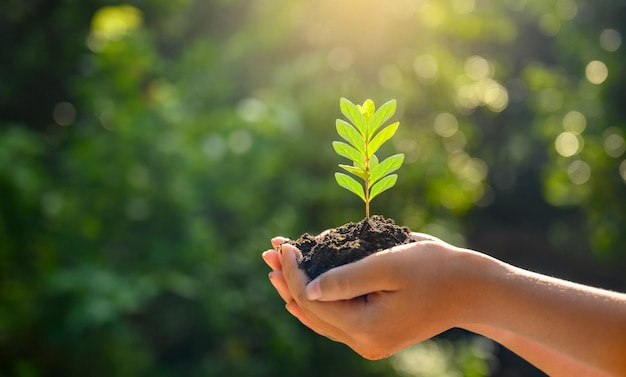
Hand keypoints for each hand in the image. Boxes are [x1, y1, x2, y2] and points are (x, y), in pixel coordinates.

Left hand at [263, 233, 472, 358]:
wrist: (470, 290)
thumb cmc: (434, 269)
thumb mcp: (388, 264)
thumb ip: (346, 278)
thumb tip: (308, 288)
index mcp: (366, 328)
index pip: (313, 300)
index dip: (293, 271)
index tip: (284, 244)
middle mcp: (364, 342)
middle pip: (311, 312)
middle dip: (288, 280)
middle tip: (268, 253)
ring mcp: (369, 342)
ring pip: (320, 318)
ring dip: (297, 290)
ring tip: (276, 268)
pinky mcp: (375, 334)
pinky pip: (335, 319)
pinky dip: (317, 300)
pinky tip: (302, 288)